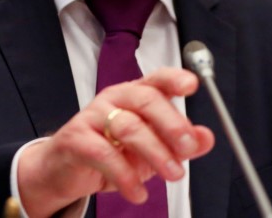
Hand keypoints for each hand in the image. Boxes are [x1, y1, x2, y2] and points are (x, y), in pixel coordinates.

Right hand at [17, 67, 213, 216]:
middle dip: (171, 123)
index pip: (156, 80)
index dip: (174, 79)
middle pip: (145, 100)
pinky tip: (138, 192)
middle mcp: (115, 99)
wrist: (65, 169)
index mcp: (135, 95)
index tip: (192, 85)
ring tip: (172, 175)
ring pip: (128, 127)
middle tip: (188, 148)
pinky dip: (125, 176)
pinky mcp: (76, 139)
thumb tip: (206, 137)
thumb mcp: (151, 149)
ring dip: (155, 152)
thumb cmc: (111, 151)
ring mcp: (93, 116)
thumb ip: (179, 143)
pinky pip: (104, 154)